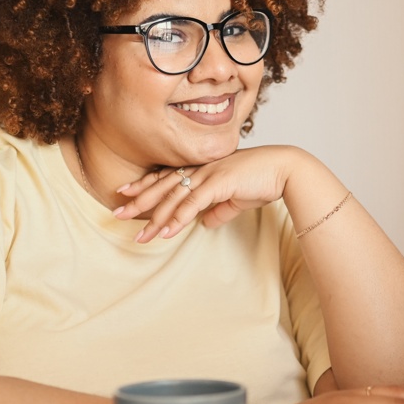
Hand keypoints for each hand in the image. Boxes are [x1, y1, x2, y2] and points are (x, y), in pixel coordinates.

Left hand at [114, 146, 300, 242]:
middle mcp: (202, 168)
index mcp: (204, 168)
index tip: (126, 192)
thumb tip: (206, 224)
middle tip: (117, 212)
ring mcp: (209, 174)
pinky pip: (192, 204)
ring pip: (174, 197)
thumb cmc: (264, 181)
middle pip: (163, 185)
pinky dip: (177, 219)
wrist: (286, 170)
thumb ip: (220, 210)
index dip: (145, 184)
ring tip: (139, 235)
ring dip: (155, 217)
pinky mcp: (219, 183)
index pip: (168, 176)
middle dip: (139, 200)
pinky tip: (165, 232)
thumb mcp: (237, 199)